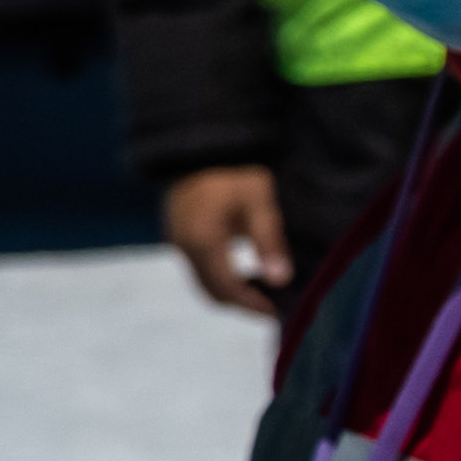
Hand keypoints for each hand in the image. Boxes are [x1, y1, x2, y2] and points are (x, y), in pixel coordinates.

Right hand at [160, 164, 291, 319]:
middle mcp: (185, 248)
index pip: (229, 288)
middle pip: (213, 293)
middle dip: (244, 304)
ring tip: (266, 293)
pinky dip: (224, 280)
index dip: (255, 304)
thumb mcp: (259, 201)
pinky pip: (201, 270)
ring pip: (206, 284)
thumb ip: (268, 241)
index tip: (282, 312)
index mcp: (203, 240)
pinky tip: (247, 274)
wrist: (198, 148)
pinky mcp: (180, 239)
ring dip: (234, 294)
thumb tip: (281, 281)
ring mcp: (178, 244)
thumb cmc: (234, 171)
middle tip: (277, 307)